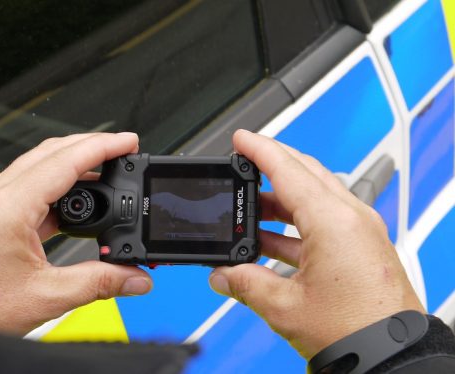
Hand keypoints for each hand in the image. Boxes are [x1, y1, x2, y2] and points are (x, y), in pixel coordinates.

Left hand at [0, 133, 152, 334]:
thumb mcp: (47, 296)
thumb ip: (98, 283)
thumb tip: (134, 277)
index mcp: (9, 207)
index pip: (64, 161)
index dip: (102, 147)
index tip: (128, 141)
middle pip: (51, 152)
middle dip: (91, 146)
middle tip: (124, 150)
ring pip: (40, 166)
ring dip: (74, 164)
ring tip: (107, 173)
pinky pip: (29, 186)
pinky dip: (58, 186)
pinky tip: (79, 202)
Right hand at [208, 130, 424, 358]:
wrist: (391, 358)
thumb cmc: (354, 330)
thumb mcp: (283, 306)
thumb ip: (244, 283)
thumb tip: (222, 275)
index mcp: (332, 222)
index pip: (288, 169)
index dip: (259, 150)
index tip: (241, 139)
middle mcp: (352, 219)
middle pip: (306, 174)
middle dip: (272, 166)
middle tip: (243, 165)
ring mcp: (362, 232)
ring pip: (316, 197)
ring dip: (281, 200)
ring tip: (250, 209)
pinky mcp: (364, 249)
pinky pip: (326, 220)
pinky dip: (297, 223)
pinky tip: (271, 241)